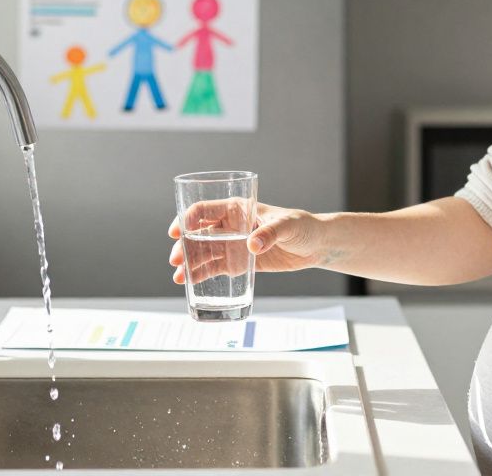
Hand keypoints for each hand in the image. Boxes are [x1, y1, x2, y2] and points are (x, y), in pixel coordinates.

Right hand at [167, 200, 323, 284]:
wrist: (315, 246)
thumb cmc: (303, 226)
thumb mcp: (287, 226)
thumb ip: (270, 233)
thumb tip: (252, 245)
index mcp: (237, 208)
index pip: (205, 210)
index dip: (187, 219)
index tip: (178, 231)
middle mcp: (230, 225)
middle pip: (198, 234)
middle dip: (184, 246)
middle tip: (176, 260)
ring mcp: (232, 244)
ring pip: (203, 252)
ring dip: (189, 262)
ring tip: (179, 276)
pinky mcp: (238, 262)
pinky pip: (214, 268)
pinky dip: (200, 274)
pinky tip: (189, 282)